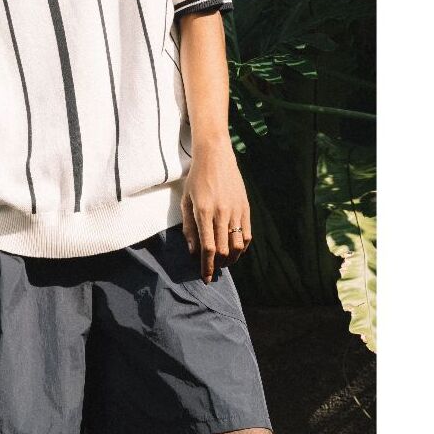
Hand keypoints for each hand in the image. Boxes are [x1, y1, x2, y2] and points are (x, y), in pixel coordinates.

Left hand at [180, 149, 252, 283]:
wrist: (215, 156)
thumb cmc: (196, 178)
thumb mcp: (186, 201)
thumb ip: (188, 227)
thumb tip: (192, 251)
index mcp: (204, 212)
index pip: (208, 248)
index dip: (207, 266)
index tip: (205, 277)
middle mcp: (221, 213)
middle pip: (224, 250)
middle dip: (218, 265)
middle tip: (213, 269)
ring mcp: (236, 210)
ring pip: (238, 245)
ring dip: (231, 259)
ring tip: (224, 262)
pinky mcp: (246, 207)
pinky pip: (247, 234)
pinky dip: (242, 247)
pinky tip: (235, 250)